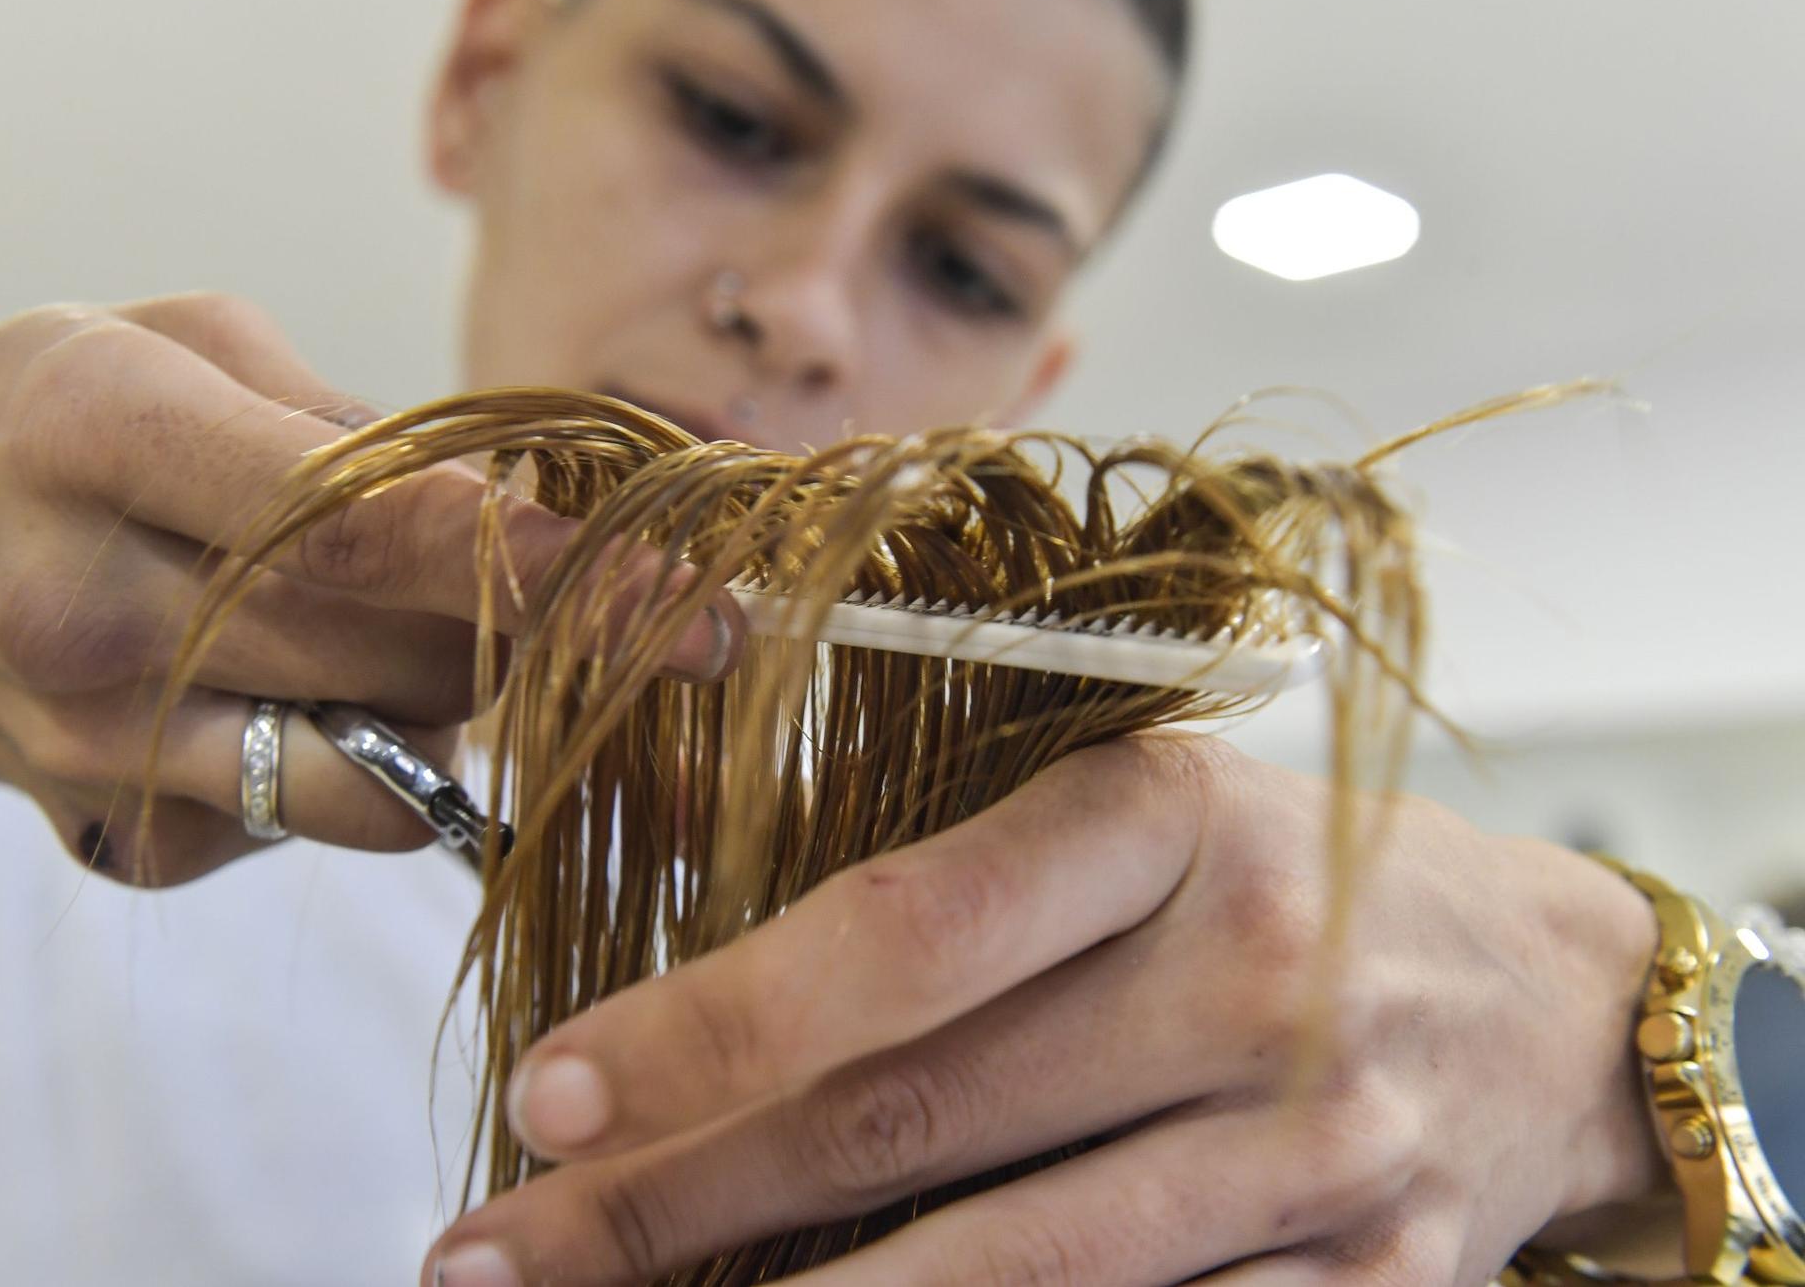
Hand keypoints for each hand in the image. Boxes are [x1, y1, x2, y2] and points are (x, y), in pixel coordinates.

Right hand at [0, 293, 735, 882]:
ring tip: (424, 645)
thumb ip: (354, 427)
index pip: (368, 524)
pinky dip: (355, 769)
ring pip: (371, 776)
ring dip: (448, 716)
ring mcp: (96, 743)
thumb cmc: (46, 415)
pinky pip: (309, 830)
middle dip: (531, 638)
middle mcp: (93, 608)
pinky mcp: (120, 835)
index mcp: (110, 435)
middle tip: (609, 607)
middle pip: (394, 656)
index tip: (695, 600)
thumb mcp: (183, 343)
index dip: (551, 568)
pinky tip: (302, 698)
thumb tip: (527, 516)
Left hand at [424, 735, 1671, 1285]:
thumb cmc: (1299, 879)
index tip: (549, 1093)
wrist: (1557, 1004)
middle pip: (918, 1121)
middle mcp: (1249, 983)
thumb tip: (714, 966)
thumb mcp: (1151, 812)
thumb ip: (966, 879)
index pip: (909, 929)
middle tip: (496, 1253)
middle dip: (679, 1203)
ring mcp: (1317, 1154)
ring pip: (1014, 1273)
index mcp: (1171, 820)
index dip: (714, 1022)